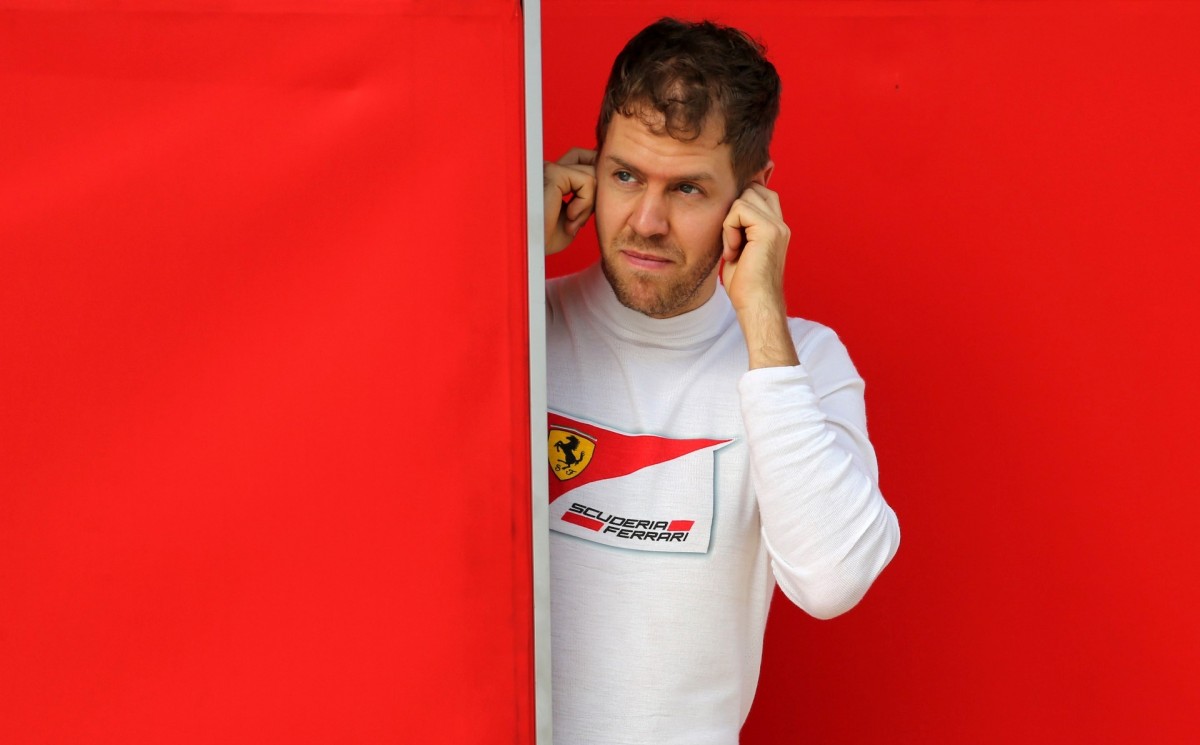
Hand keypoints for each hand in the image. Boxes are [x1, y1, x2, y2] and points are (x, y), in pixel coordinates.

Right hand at [543, 148, 596, 254]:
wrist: (527, 249)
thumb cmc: (545, 238)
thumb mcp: (573, 217)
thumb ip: (586, 199)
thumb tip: (606, 183)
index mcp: (552, 177)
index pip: (584, 161)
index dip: (594, 180)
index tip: (587, 211)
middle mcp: (550, 168)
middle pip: (591, 159)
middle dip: (595, 190)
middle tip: (579, 219)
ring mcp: (551, 168)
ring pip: (593, 173)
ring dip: (589, 204)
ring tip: (571, 222)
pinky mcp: (554, 173)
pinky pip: (588, 181)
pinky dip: (585, 203)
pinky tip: (569, 217)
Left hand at [720, 183, 798, 367]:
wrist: (756, 305)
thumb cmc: (745, 284)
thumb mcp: (739, 247)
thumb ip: (740, 226)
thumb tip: (727, 207)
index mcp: (776, 227)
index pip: (760, 192)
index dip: (741, 202)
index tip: (731, 230)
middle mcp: (781, 223)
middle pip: (751, 189)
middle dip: (734, 211)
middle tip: (733, 242)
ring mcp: (778, 225)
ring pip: (743, 198)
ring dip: (730, 223)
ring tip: (734, 249)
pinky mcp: (769, 230)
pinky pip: (738, 210)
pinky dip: (729, 230)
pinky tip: (733, 251)